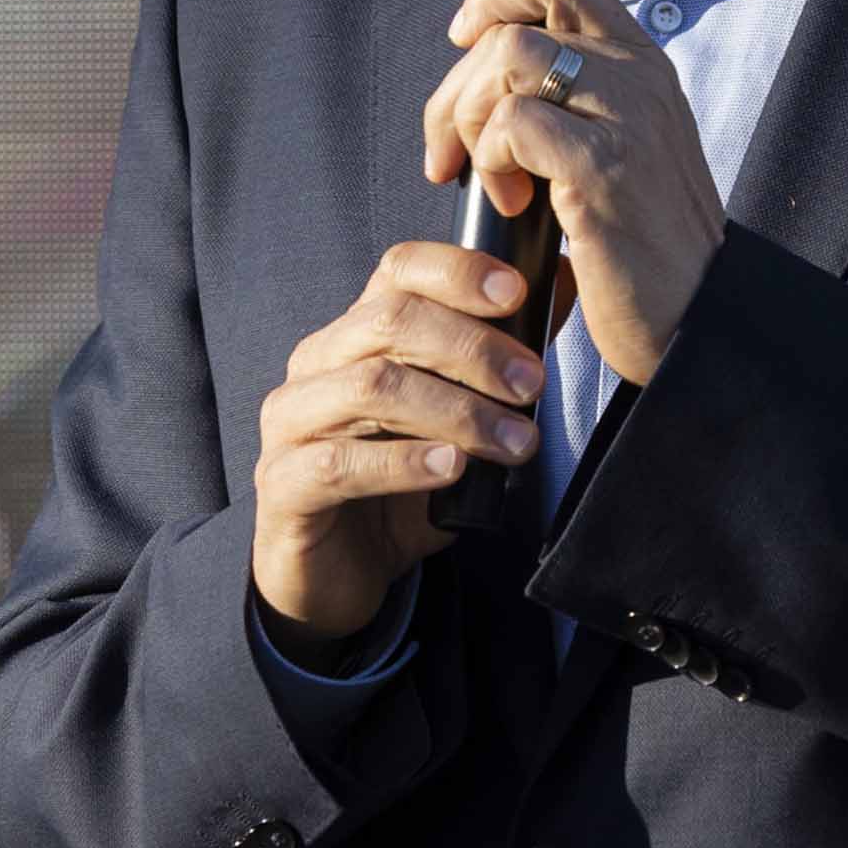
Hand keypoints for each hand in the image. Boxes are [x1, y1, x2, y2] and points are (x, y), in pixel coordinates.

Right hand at [250, 243, 546, 650]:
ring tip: (513, 442)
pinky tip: (452, 468)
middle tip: (530, 384)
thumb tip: (564, 293)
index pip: (397, 271)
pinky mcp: (283, 483)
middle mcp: (316, 365)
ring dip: (456, 410)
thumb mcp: (455, 424)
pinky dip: (405, 461)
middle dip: (472, 347)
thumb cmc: (399, 492)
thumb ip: (496, 369)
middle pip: (388, 319)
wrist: (336, 577)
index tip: (515, 293)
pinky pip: (341, 461)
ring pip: (371, 384)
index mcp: (355, 336)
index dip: (456, 270)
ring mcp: (292, 422)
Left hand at [423, 0, 725, 385]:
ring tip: (486, 177)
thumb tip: (486, 76)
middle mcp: (639, 77)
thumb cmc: (643, 245)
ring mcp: (626, 117)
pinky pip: (514, 122)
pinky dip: (492, 160)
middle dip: (455, 87)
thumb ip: (575, 101)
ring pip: (508, 59)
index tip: (463, 40)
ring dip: (471, 120)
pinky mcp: (604, 166)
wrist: (698, 316)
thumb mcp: (620, 149)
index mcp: (642, 64)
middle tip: (445, 151)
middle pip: (513, 26)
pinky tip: (511, 204)